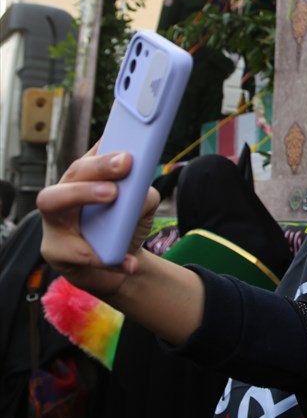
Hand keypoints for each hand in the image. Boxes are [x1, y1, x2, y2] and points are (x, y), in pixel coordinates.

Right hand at [37, 146, 159, 298]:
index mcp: (88, 179)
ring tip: (113, 195)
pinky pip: (75, 251)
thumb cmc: (124, 230)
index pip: (92, 155)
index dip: (106, 149)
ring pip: (52, 201)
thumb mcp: (142, 210)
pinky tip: (128, 262)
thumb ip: (144, 196)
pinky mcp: (53, 250)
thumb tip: (141, 191)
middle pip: (73, 172)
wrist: (118, 268)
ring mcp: (53, 220)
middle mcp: (65, 192)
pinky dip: (106, 257)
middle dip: (98, 165)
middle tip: (124, 164)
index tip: (127, 149)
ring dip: (82, 194)